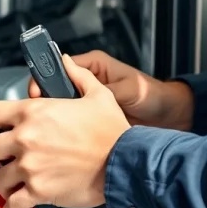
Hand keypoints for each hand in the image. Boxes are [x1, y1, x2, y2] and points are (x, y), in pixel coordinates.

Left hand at [0, 54, 130, 207]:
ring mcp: (30, 166)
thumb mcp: (97, 93)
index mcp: (33, 112)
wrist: (124, 162)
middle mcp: (25, 138)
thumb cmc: (112, 132)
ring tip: (9, 184)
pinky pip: (13, 204)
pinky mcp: (39, 191)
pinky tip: (15, 207)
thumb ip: (76, 75)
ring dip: (1, 183)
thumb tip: (66, 62)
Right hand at [30, 50, 192, 130]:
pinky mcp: (89, 125)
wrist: (170, 120)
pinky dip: (66, 133)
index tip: (36, 92)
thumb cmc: (153, 96)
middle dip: (45, 104)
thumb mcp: (126, 88)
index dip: (44, 80)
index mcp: (93, 68)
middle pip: (54, 92)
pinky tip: (64, 139)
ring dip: (55, 120)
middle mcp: (86, 86)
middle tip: (40, 115)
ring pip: (60, 111)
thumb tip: (72, 75)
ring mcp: (86, 107)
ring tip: (51, 129)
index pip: (58, 69)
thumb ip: (100, 86)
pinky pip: (71, 127)